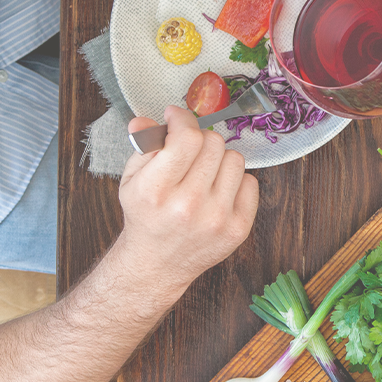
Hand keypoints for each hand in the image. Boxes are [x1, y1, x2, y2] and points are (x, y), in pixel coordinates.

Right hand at [115, 107, 258, 286]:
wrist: (157, 264)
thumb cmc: (146, 217)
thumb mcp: (132, 181)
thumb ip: (143, 147)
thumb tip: (147, 119)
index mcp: (156, 190)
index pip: (186, 138)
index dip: (183, 120)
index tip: (177, 117)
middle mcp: (188, 205)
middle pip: (213, 143)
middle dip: (199, 140)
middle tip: (188, 150)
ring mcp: (217, 218)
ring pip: (235, 158)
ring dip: (219, 159)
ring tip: (203, 173)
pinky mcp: (239, 228)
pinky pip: (250, 182)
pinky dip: (235, 181)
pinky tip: (217, 191)